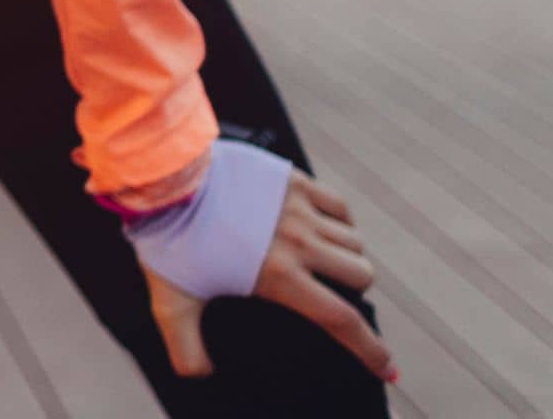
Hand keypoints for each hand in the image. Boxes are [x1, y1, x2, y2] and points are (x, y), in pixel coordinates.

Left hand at [141, 167, 394, 383]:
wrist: (164, 176)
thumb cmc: (168, 238)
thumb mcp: (172, 302)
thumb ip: (186, 348)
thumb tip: (200, 376)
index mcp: (279, 276)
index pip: (342, 321)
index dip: (370, 350)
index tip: (388, 368)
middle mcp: (299, 242)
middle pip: (361, 275)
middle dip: (353, 291)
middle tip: (331, 295)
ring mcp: (299, 208)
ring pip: (353, 239)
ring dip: (348, 255)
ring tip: (323, 262)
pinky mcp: (292, 180)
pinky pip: (339, 204)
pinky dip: (341, 220)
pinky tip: (323, 227)